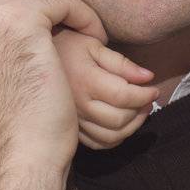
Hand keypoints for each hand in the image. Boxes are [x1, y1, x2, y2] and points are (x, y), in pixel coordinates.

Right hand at [53, 28, 157, 149]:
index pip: (124, 97)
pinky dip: (116, 138)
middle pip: (120, 120)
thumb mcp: (94, 45)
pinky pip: (99, 143)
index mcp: (86, 81)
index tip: (154, 88)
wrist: (35, 57)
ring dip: (132, 126)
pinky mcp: (72, 128)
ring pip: (111, 136)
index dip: (145, 95)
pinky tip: (122, 123)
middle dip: (141, 111)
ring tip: (139, 110)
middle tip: (148, 98)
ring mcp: (74, 119)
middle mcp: (78, 105)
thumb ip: (122, 63)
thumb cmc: (67, 45)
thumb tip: (148, 77)